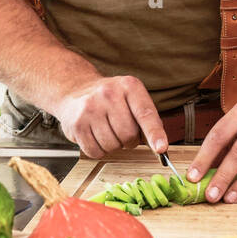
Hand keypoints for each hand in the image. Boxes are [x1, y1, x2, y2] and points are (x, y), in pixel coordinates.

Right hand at [51, 75, 166, 158]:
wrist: (76, 90)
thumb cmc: (110, 98)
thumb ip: (146, 118)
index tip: (161, 149)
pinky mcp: (77, 124)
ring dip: (114, 146)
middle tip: (123, 132)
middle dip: (129, 141)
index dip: (154, 133)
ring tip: (108, 130)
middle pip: (128, 134)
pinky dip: (99, 150)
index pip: (145, 113)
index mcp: (129, 86)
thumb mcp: (131, 97)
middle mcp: (109, 94)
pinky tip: (96, 135)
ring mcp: (91, 108)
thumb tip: (159, 146)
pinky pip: (95, 151)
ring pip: (112, 145)